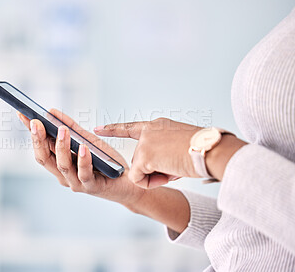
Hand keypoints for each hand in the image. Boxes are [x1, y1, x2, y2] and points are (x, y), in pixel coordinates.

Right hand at [17, 109, 145, 208]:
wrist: (129, 184)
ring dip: (61, 147)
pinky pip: (84, 174)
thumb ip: (72, 128)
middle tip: (36, 122)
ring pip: (62, 165)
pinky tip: (83, 148)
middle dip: (38, 140)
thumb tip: (53, 112)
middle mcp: (64, 175)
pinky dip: (83, 160)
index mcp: (59, 163)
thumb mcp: (88, 140)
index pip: (40, 147)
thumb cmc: (106, 162)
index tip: (23, 115)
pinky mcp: (92, 187)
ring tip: (62, 130)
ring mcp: (76, 182)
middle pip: (44, 158)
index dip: (31, 133)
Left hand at [95, 118, 246, 188]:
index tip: (97, 129)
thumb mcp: (181, 144)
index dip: (113, 129)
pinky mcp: (144, 156)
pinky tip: (170, 174)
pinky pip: (140, 180)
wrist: (212, 149)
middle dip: (155, 170)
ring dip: (157, 176)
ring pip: (141, 170)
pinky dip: (154, 183)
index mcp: (158, 126)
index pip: (130, 128)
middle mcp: (149, 130)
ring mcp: (145, 142)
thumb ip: (164, 151)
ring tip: (177, 168)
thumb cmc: (205, 149)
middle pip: (141, 160)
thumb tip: (159, 166)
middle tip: (176, 167)